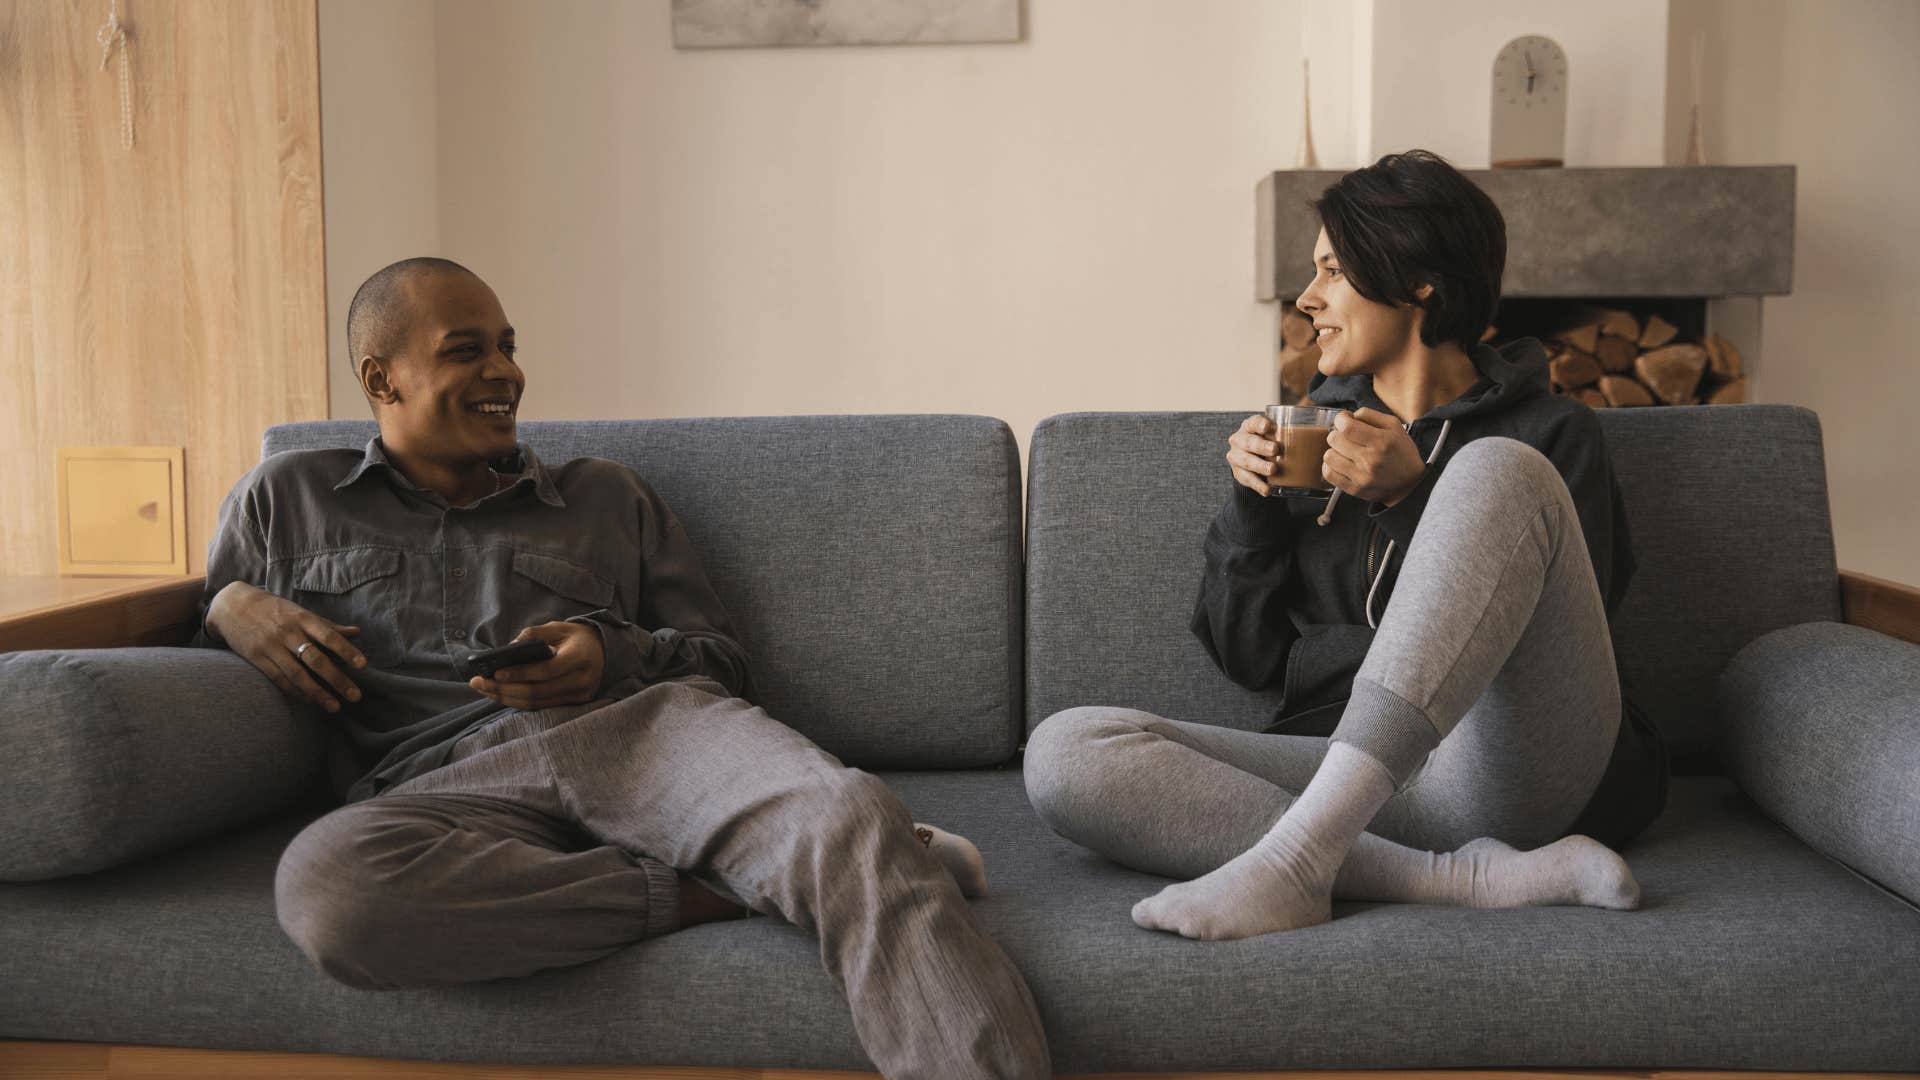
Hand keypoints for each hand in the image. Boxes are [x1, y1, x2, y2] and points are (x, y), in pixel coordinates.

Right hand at [206, 581, 366, 712]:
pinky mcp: (257, 658)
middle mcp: (288, 633)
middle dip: (337, 679)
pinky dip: (295, 691)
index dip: (347, 650)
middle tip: (355, 696)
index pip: (329, 636)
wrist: (232, 604)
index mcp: (302, 619)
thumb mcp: (299, 611)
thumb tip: (357, 631)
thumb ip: (327, 625)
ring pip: (297, 674)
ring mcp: (271, 647)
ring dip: (318, 693)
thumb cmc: (273, 608)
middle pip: (316, 659)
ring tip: (334, 706)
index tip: (363, 665)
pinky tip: (310, 700)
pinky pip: (279, 679)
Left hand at [468, 620, 605, 709]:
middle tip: (477, 682)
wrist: (604, 651)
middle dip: (503, 689)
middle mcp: (582, 680)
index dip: (520, 674)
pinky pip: (540, 706)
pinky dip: (517, 701)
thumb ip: (533, 635)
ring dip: (506, 697)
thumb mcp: (557, 627)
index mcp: (580, 657)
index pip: (546, 670)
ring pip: (536, 703)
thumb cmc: (576, 637)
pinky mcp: (574, 704)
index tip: (495, 673)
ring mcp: (579, 696)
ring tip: (483, 688)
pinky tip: (499, 694)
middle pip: (537, 692)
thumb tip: (506, 651)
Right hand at [1226, 413, 1281, 495]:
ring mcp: (1236, 457)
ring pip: (1246, 461)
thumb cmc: (1268, 443)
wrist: (1252, 460)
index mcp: (1250, 427)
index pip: (1253, 422)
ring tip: (1273, 470)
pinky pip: (1247, 479)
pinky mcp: (1238, 473)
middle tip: (1276, 449)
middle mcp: (1239, 440)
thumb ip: (1289, 432)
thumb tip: (1321, 433)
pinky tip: (1267, 490)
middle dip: (1262, 446)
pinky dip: (1258, 485)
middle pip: (1249, 442)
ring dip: (1260, 465)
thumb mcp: (1275, 434)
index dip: (1259, 424)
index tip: (1268, 427)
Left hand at [1322, 407, 1425, 505]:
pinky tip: (1340, 462)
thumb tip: (1347, 416)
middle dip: (1337, 433)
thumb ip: (1369, 415)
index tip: (1344, 420)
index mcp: (1381, 442)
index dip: (1340, 419)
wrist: (1410, 484)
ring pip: (1329, 456)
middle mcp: (1370, 460)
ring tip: (1344, 450)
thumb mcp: (1394, 426)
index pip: (1346, 427)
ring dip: (1334, 450)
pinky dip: (1330, 466)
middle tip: (1346, 436)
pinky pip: (1328, 474)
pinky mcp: (1354, 489)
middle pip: (1334, 440)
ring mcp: (1361, 477)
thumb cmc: (1401, 452)